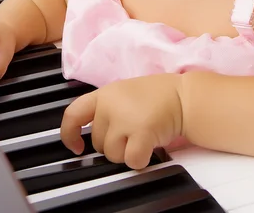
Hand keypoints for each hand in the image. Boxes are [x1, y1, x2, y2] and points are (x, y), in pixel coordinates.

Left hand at [60, 74, 183, 169]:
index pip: (73, 114)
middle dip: (114, 144)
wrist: (183, 96)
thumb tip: (92, 135)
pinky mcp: (141, 132)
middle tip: (133, 130)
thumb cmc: (157, 96)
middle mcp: (110, 105)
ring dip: (127, 152)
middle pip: (98, 143)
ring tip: (143, 134)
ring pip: (112, 155)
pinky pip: (131, 160)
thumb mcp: (124, 93)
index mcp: (104, 94)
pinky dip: (141, 159)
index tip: (77, 146)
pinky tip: (150, 146)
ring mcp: (124, 118)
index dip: (69, 134)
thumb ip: (106, 109)